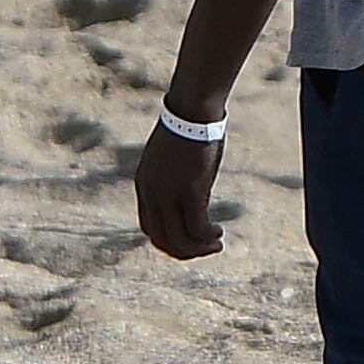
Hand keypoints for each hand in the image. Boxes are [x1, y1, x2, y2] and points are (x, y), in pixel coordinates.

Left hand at [134, 131, 224, 260]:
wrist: (193, 112)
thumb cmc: (187, 130)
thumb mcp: (171, 160)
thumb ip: (172, 181)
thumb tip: (187, 196)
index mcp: (145, 185)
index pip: (149, 228)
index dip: (168, 241)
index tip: (188, 241)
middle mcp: (152, 193)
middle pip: (162, 239)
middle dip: (185, 251)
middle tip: (206, 249)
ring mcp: (169, 193)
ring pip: (180, 239)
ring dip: (199, 248)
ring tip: (216, 244)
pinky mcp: (190, 190)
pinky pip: (197, 227)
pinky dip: (208, 236)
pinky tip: (219, 234)